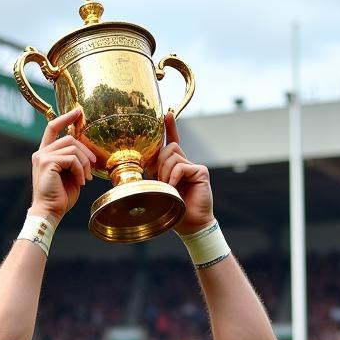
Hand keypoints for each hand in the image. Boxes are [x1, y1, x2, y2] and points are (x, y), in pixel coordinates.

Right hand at [30, 107, 94, 221]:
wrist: (49, 212)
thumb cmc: (60, 197)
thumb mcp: (70, 175)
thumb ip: (74, 161)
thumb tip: (86, 152)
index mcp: (45, 154)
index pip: (53, 127)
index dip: (65, 117)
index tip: (78, 111)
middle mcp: (41, 153)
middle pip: (69, 138)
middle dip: (85, 151)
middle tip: (92, 167)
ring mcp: (42, 157)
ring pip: (72, 148)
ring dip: (84, 163)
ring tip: (85, 178)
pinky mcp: (47, 163)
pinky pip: (72, 158)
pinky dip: (80, 170)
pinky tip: (81, 182)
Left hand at [156, 113, 213, 233]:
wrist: (192, 225)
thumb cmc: (175, 211)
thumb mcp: (159, 191)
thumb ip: (153, 177)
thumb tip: (138, 168)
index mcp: (176, 167)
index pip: (173, 143)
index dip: (170, 128)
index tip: (167, 114)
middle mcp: (186, 164)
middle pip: (169, 148)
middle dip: (158, 164)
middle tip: (160, 182)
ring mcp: (194, 167)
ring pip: (172, 156)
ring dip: (165, 173)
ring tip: (168, 188)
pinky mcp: (201, 171)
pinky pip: (181, 166)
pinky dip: (174, 177)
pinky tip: (175, 188)